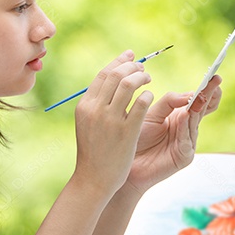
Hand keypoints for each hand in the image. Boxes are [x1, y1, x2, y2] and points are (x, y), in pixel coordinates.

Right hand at [71, 51, 153, 195]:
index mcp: (85, 105)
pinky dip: (147, 96)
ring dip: (141, 77)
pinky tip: (149, 97)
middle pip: (116, 75)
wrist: (94, 178)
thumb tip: (115, 79)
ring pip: (128, 85)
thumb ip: (98, 102)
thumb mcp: (88, 122)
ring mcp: (110, 121)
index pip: (103, 74)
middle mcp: (96, 110)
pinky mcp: (126, 132)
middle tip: (143, 68)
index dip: (119, 62)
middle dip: (132, 67)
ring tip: (148, 79)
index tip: (131, 55)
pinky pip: (140, 104)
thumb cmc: (94, 150)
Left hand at [122, 74, 222, 196]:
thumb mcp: (152, 113)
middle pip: (202, 109)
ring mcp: (187, 142)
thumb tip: (189, 94)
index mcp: (180, 116)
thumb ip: (169, 102)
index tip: (214, 77)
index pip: (198, 101)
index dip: (207, 90)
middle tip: (216, 81)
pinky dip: (186, 127)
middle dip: (209, 94)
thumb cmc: (136, 137)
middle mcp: (187, 128)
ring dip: (197, 108)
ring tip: (199, 95)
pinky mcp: (184, 156)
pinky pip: (187, 139)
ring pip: (195, 122)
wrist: (126, 161)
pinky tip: (186, 115)